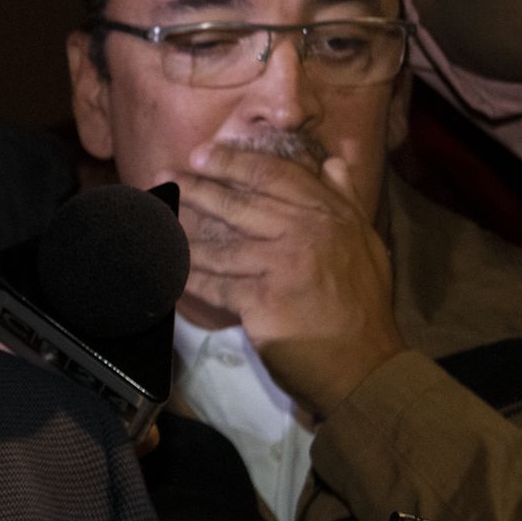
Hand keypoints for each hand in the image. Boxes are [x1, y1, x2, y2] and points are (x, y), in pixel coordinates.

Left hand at [166, 143, 405, 417]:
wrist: (366, 366)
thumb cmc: (362, 307)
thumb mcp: (367, 243)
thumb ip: (346, 200)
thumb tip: (333, 161)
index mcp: (330, 214)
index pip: (274, 174)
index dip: (233, 161)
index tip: (201, 154)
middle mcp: (306, 231)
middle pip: (239, 203)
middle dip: (196, 189)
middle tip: (164, 177)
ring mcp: (282, 264)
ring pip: (220, 243)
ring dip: (182, 232)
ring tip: (154, 219)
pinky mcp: (262, 298)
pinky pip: (215, 283)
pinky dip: (187, 276)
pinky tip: (165, 267)